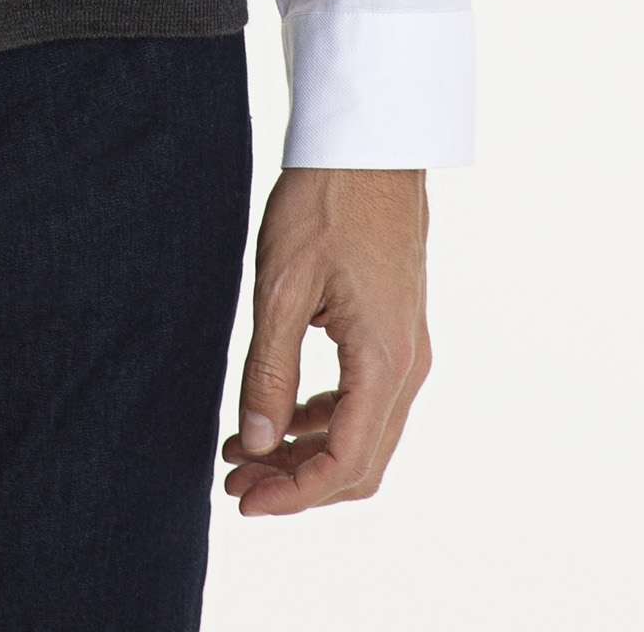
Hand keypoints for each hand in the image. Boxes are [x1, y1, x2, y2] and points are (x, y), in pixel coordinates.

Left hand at [222, 168, 429, 514]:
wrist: (368, 146)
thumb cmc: (326, 203)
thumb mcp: (283, 286)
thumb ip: (269, 371)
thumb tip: (257, 444)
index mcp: (384, 361)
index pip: (345, 462)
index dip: (293, 494)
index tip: (243, 499)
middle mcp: (407, 366)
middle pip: (359, 461)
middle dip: (297, 483)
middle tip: (236, 481)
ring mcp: (406, 348)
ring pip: (363, 434)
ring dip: (306, 452)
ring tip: (244, 450)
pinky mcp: (395, 330)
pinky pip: (364, 399)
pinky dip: (321, 418)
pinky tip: (279, 412)